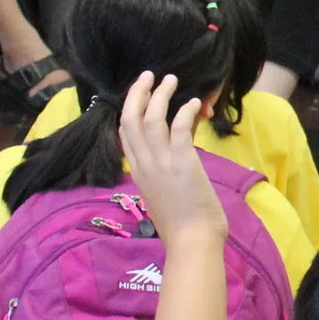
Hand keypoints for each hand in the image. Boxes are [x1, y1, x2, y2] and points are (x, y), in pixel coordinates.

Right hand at [116, 73, 225, 245]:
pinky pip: (179, 127)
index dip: (130, 110)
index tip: (139, 95)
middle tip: (148, 76)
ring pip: (151, 118)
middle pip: (130, 119)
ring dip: (160, 95)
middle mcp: (144, 165)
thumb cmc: (182, 226)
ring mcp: (161, 163)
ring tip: (170, 80)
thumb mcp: (162, 196)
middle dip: (137, 93)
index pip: (124, 134)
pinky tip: (193, 103)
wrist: (192, 242)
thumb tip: (173, 158)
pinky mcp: (183, 163)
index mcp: (138, 173)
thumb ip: (161, 175)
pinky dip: (185, 111)